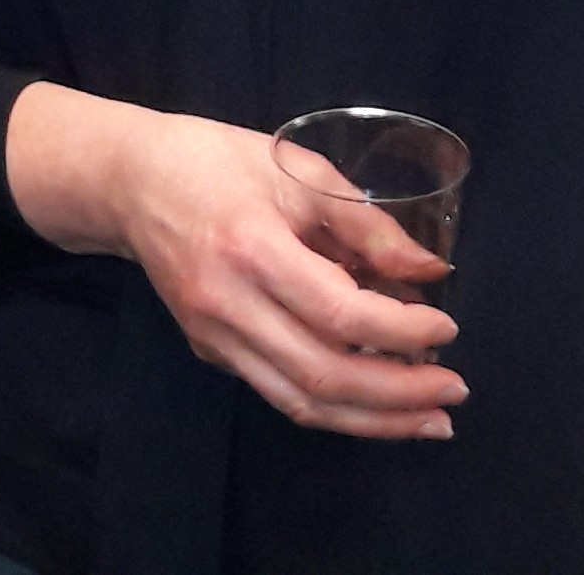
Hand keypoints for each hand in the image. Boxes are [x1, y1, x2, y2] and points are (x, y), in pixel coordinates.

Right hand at [6, 83, 463, 439]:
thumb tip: (430, 271)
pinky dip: (336, 406)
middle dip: (399, 394)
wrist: (128, 182)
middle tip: (454, 390)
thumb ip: (365, 223)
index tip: (446, 326)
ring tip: (429, 420)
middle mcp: (227, 304)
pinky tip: (378, 402)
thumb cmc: (215, 161)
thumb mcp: (297, 169)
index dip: (401, 329)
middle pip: (323, 374)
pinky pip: (279, 392)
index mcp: (251, 248)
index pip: (339, 312)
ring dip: (374, 421)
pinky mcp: (209, 350)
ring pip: (301, 401)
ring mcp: (213, 336)